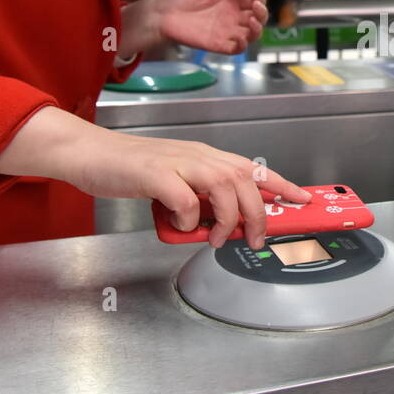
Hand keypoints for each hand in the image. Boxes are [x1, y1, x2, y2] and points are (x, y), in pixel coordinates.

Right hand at [63, 127, 310, 248]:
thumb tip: (220, 225)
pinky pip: (185, 199)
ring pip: (223, 187)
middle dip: (257, 214)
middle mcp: (196, 155)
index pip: (252, 167)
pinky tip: (178, 224)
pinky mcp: (154, 174)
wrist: (90, 153)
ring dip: (226, 219)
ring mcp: (176, 162)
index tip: (303, 199)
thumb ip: (199, 197)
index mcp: (204, 156)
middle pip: (244, 180)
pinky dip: (188, 218)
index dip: (281, 184)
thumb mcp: (174, 180)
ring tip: (215, 239)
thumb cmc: (129, 169)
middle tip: (255, 239)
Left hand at [153, 0, 267, 53]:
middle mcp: (232, 17)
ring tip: (252, 21)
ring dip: (258, 29)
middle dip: (263, 13)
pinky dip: (243, 45)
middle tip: (256, 7)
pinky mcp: (219, 45)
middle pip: (258, 19)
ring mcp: (227, 31)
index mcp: (231, 1)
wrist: (163, 12)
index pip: (254, 2)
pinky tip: (240, 36)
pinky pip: (237, 49)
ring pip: (252, 35)